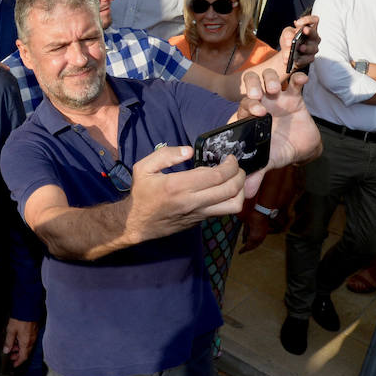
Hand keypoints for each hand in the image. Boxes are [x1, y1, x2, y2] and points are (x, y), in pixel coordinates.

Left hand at [3, 318, 38, 366]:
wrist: (28, 309)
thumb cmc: (20, 319)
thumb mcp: (11, 331)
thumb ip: (8, 342)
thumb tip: (6, 351)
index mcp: (26, 343)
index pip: (23, 357)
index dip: (18, 362)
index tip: (14, 365)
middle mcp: (31, 341)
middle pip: (26, 352)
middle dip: (18, 355)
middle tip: (11, 356)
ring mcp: (33, 336)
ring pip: (27, 347)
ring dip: (20, 349)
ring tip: (12, 347)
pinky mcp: (34, 331)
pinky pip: (29, 341)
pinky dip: (23, 343)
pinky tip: (17, 340)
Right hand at [124, 147, 247, 242]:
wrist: (135, 224)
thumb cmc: (140, 194)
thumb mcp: (143, 167)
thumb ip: (166, 155)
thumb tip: (189, 151)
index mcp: (178, 186)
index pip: (216, 176)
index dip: (230, 165)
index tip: (230, 158)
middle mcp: (192, 201)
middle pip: (230, 190)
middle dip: (240, 175)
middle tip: (236, 167)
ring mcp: (198, 213)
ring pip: (233, 206)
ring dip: (241, 191)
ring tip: (235, 180)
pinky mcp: (200, 221)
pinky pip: (223, 212)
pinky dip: (231, 200)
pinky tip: (225, 190)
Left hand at [235, 70, 322, 195]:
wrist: (301, 148)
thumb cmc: (279, 151)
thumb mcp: (268, 161)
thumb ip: (256, 173)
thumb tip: (245, 193)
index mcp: (250, 118)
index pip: (242, 105)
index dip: (247, 106)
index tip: (256, 112)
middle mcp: (260, 104)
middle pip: (250, 84)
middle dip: (252, 86)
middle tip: (260, 95)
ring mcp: (276, 98)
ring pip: (269, 78)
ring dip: (270, 79)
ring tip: (276, 90)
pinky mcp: (294, 96)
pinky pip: (294, 82)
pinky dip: (297, 77)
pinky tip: (301, 80)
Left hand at [239, 208, 271, 253]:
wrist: (263, 211)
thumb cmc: (253, 217)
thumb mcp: (246, 225)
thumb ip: (245, 234)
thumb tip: (243, 241)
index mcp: (254, 237)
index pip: (248, 246)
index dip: (243, 250)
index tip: (240, 252)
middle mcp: (259, 238)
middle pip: (253, 247)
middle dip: (248, 249)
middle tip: (243, 250)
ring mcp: (263, 236)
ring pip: (257, 244)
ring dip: (252, 246)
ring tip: (247, 246)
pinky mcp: (265, 233)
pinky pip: (260, 241)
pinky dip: (256, 243)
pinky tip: (252, 242)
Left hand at [272, 16, 320, 73]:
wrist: (287, 54)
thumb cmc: (289, 41)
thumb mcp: (286, 34)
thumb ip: (288, 33)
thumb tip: (291, 37)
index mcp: (309, 29)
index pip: (314, 20)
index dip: (307, 20)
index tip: (297, 23)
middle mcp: (313, 38)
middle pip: (314, 33)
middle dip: (309, 31)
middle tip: (304, 30)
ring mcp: (313, 48)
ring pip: (312, 48)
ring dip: (304, 48)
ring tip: (298, 48)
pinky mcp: (310, 58)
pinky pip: (307, 59)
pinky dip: (301, 59)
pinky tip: (296, 59)